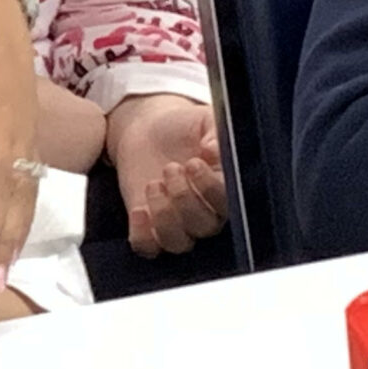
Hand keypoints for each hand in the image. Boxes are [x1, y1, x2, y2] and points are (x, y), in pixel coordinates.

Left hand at [106, 94, 227, 256]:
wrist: (147, 129)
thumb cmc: (182, 126)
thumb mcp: (205, 121)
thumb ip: (217, 132)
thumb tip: (214, 151)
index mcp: (226, 188)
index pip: (228, 204)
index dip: (210, 189)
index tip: (193, 163)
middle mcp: (206, 212)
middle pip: (204, 227)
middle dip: (184, 198)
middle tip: (170, 168)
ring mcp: (177, 223)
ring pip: (178, 242)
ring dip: (164, 216)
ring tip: (154, 184)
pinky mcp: (148, 227)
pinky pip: (148, 248)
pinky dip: (142, 235)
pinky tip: (139, 210)